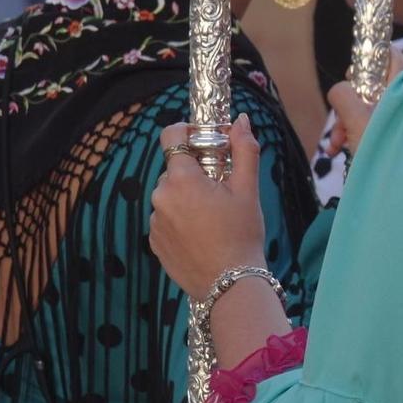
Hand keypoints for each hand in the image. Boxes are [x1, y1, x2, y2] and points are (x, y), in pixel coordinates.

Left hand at [150, 116, 268, 295]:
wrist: (230, 283)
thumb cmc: (242, 234)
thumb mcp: (248, 190)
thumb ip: (244, 150)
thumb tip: (241, 120)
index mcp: (182, 179)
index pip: (171, 137)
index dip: (187, 131)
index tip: (205, 138)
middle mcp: (161, 197)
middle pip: (175, 170)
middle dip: (196, 172)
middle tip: (222, 188)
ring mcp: (154, 221)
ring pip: (171, 196)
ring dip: (188, 198)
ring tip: (214, 218)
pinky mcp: (155, 241)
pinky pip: (166, 219)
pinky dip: (182, 220)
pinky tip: (203, 235)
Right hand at [326, 42, 402, 155]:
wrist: (394, 192)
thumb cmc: (382, 152)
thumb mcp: (358, 120)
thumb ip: (343, 95)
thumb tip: (339, 89)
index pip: (391, 56)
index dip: (369, 58)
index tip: (352, 74)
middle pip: (370, 84)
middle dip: (348, 101)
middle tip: (342, 118)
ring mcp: (396, 118)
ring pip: (365, 106)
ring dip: (345, 122)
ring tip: (337, 143)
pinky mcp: (390, 134)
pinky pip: (367, 125)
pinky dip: (351, 134)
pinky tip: (338, 150)